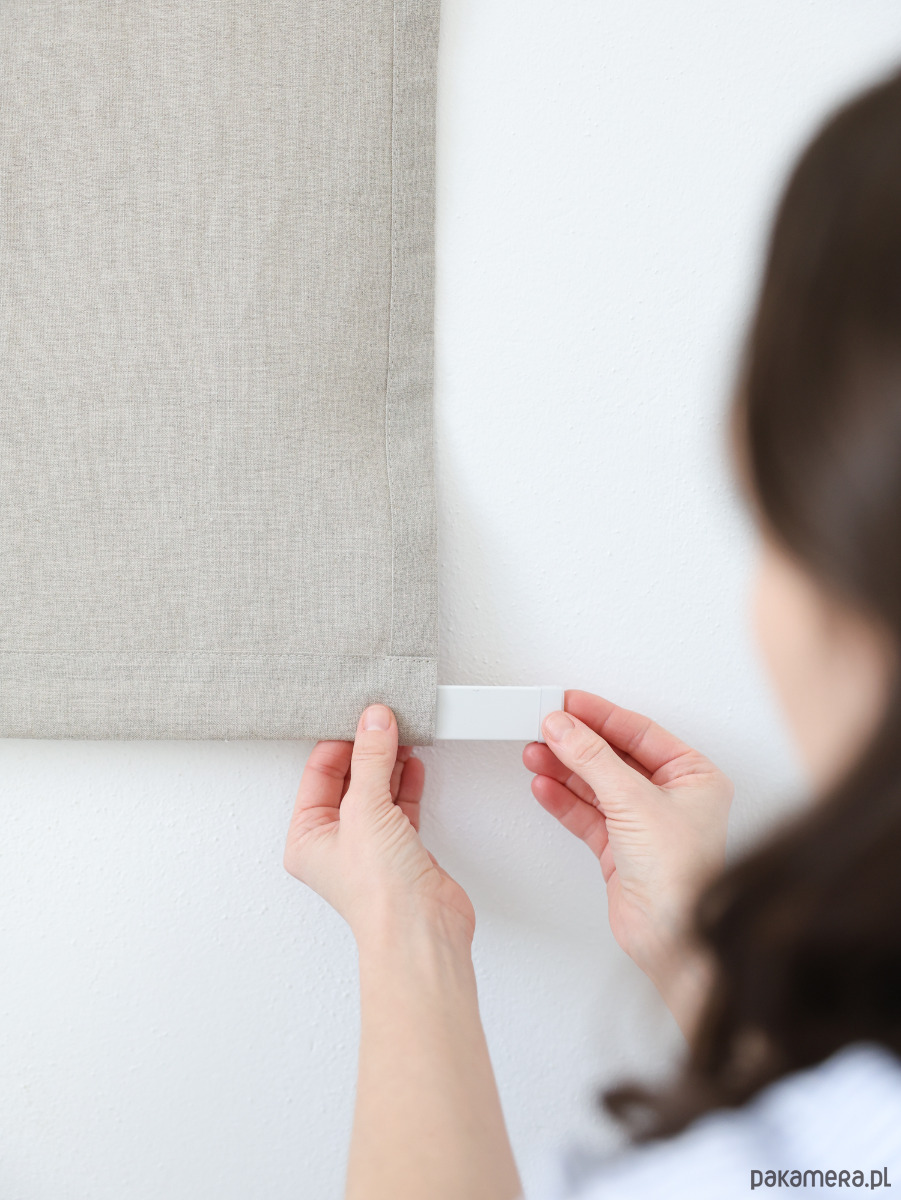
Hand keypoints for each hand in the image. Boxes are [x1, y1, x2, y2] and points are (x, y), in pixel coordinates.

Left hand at [284, 704, 474, 945]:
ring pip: (376, 791)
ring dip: (389, 763)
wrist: (422, 930)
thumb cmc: (379, 894)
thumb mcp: (366, 809)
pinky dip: (407, 782)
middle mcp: (335, 842)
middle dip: (366, 750)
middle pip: (348, 780)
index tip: (360, 716)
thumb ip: (372, 760)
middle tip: (382, 720)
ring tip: (401, 733)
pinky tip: (413, 763)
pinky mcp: (402, 850)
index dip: (339, 742)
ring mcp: (370, 846)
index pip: (318, 774)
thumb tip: (373, 722)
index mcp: (307, 837)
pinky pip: (400, 806)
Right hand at [522, 691, 731, 1027]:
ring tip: (536, 751)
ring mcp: (645, 824)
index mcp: (695, 776)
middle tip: (545, 726)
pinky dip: (564, 799)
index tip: (568, 704)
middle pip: (615, 756)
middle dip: (577, 743)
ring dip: (565, 769)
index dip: (601, 716)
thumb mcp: (633, 800)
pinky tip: (544, 784)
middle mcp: (673, 798)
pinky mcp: (621, 850)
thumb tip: (565, 726)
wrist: (671, 938)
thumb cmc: (682, 876)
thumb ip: (592, 757)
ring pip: (597, 784)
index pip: (640, 732)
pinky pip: (587, 814)